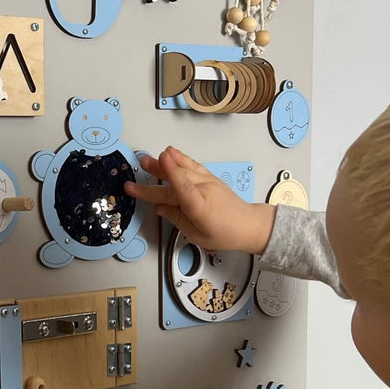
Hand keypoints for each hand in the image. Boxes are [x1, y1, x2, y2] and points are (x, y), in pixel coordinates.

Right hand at [124, 147, 275, 253]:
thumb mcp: (197, 235)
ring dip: (165, 163)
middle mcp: (204, 191)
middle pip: (177, 179)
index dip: (170, 174)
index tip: (159, 161)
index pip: (182, 189)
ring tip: (148, 158)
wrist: (249, 225)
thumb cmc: (224, 234)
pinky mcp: (209, 178)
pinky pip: (193, 166)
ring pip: (184, 169)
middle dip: (157, 171)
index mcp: (199, 208)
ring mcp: (208, 182)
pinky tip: (170, 152)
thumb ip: (176, 218)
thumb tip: (159, 208)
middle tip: (140, 164)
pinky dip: (180, 158)